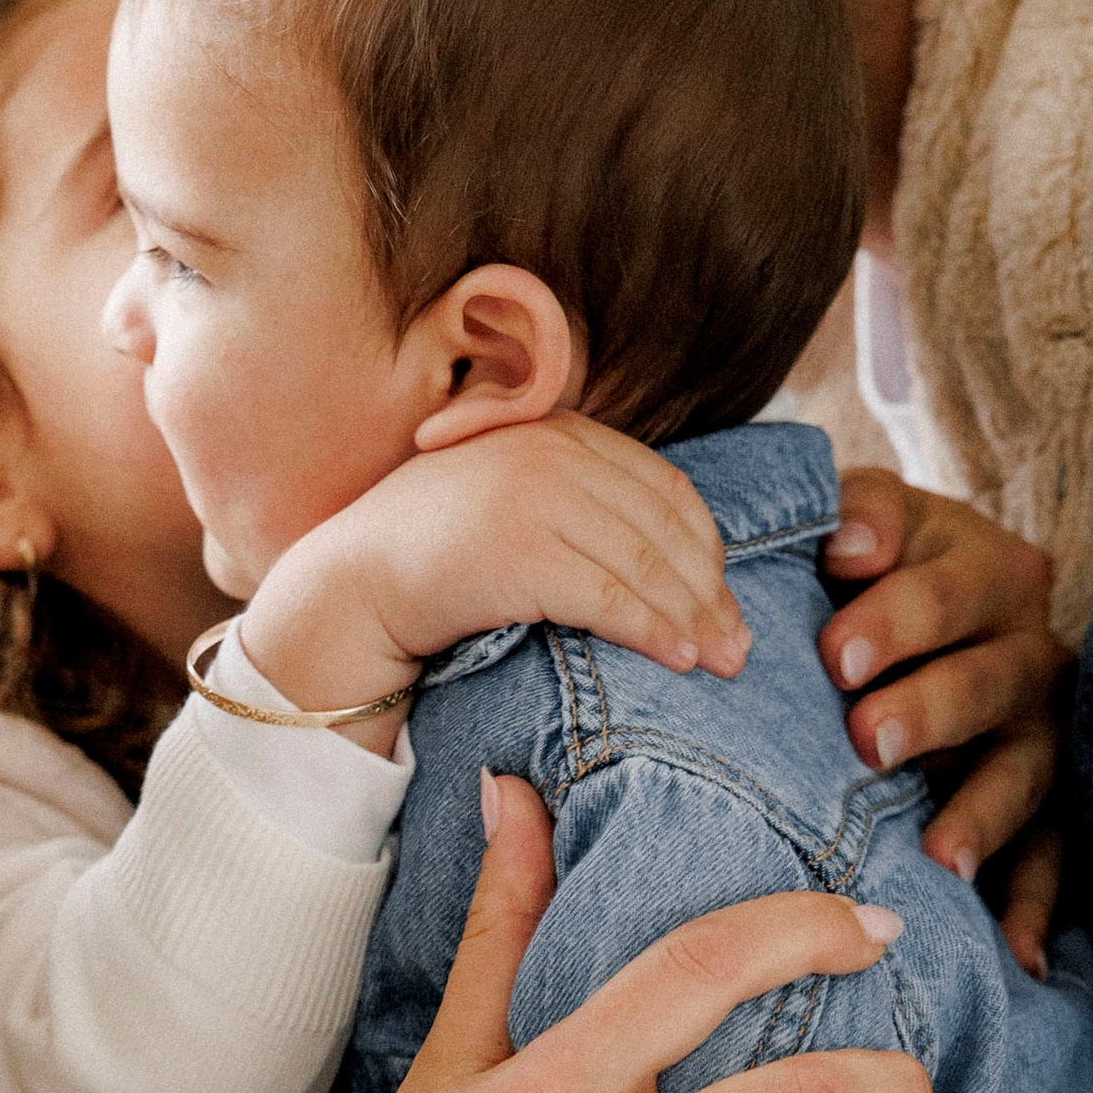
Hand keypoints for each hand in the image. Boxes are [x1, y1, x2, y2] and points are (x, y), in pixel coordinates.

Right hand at [239, 416, 745, 753]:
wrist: (352, 581)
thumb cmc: (436, 553)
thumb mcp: (513, 499)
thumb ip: (577, 498)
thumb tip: (664, 549)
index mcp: (558, 430)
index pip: (665, 487)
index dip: (707, 548)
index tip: (723, 600)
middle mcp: (551, 451)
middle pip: (664, 528)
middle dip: (711, 592)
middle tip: (740, 646)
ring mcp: (535, 496)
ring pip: (645, 565)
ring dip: (693, 619)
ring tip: (721, 662)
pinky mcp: (520, 550)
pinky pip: (609, 597)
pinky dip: (652, 630)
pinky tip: (678, 660)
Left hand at [819, 473, 1068, 979]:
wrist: (915, 616)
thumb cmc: (858, 570)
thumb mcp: (858, 524)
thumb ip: (849, 514)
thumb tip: (845, 539)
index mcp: (978, 565)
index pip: (946, 581)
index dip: (896, 614)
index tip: (835, 654)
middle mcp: (1025, 646)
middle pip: (990, 675)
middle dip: (930, 707)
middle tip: (865, 738)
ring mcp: (1042, 729)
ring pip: (1025, 769)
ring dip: (984, 811)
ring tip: (939, 854)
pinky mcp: (1050, 801)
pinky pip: (1054, 857)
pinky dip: (1036, 906)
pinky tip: (1019, 957)